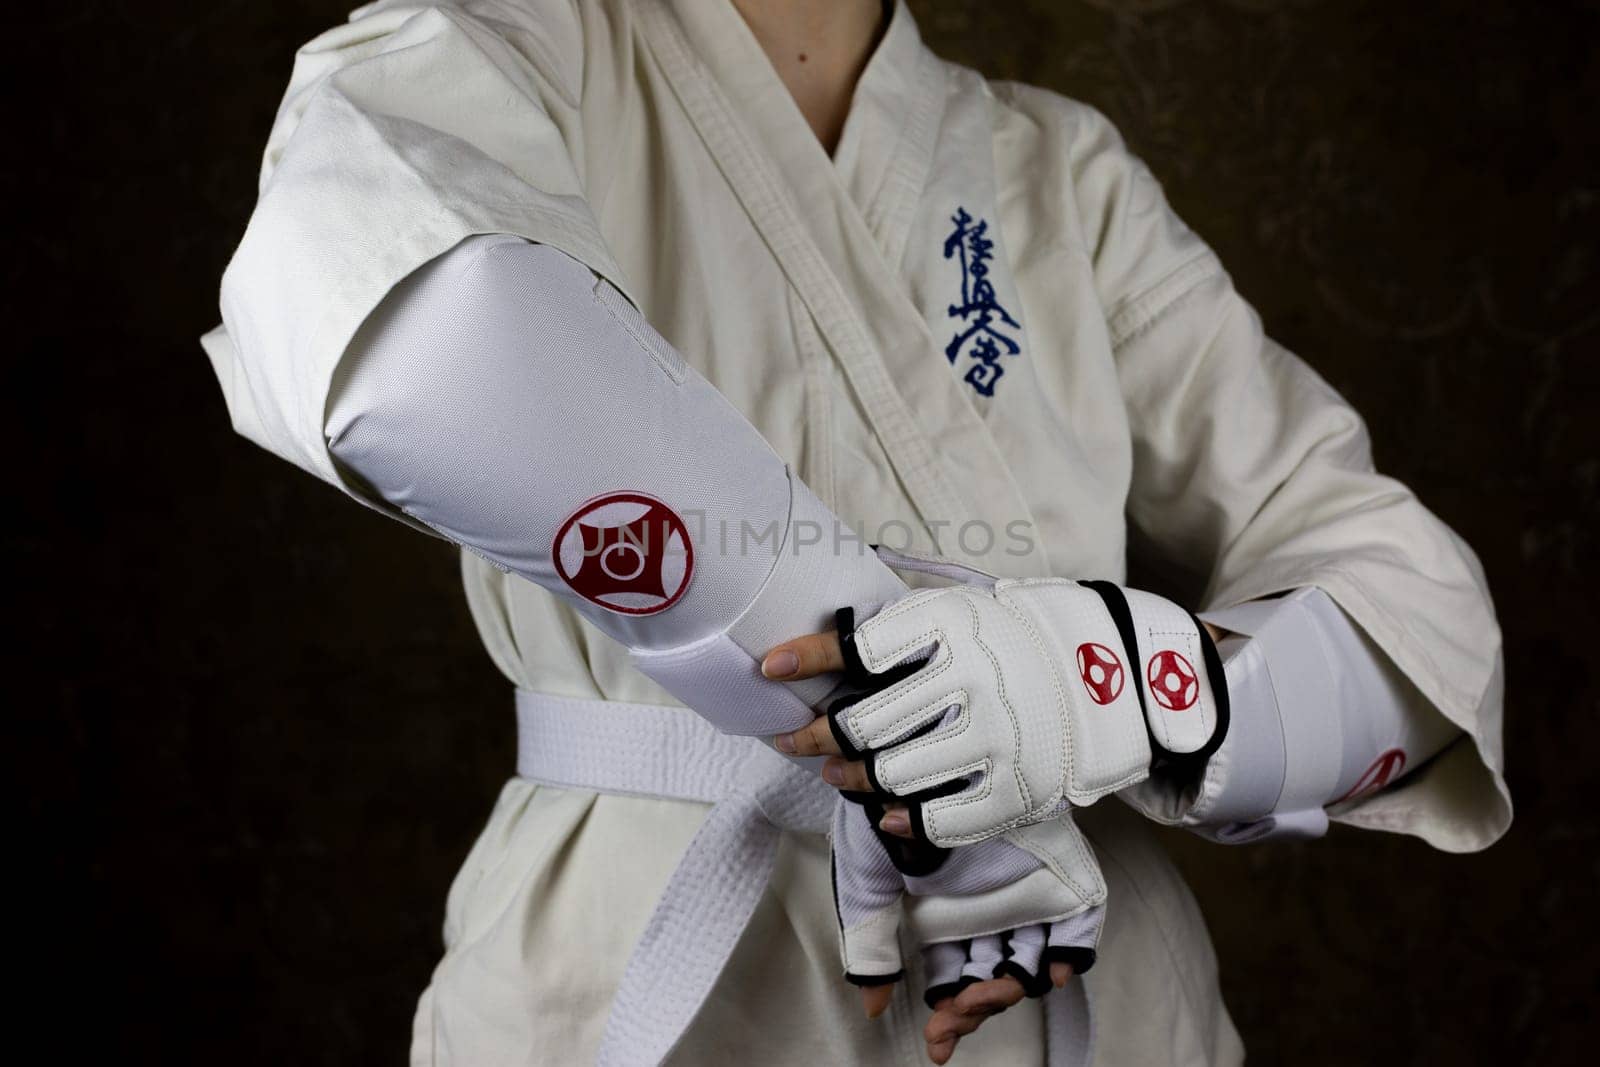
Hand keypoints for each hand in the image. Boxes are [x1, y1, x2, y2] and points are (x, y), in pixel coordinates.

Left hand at [768, 579, 1229, 846]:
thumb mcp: (966, 609)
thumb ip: (904, 626)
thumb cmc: (1018, 637)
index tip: (770, 667)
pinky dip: (901, 817)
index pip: (862, 645)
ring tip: (838, 773)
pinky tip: (886, 807)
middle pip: (863, 723)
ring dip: (851, 777)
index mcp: (957, 626)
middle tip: (796, 738)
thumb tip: (825, 644)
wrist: (1115, 673)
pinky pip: (939, 817)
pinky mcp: (1018, 789)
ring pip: (891, 773)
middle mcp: (974, 680)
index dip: (808, 657)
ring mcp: (997, 738)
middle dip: (816, 735)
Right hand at [829, 790, 1104, 1062]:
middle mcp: (984, 907)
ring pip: (1032, 961)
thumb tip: (875, 1008)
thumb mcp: (865, 874)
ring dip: (1016, 988)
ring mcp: (1022, 889)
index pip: (951, 978)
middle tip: (957, 1014)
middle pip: (992, 978)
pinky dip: (1073, 951)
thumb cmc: (883, 801)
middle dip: (975, 1009)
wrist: (913, 743)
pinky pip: (1079, 921)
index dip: (948, 1016)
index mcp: (942, 913)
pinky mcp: (1055, 867)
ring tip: (995, 989)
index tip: (937, 1045)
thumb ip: (869, 938)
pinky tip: (1056, 971)